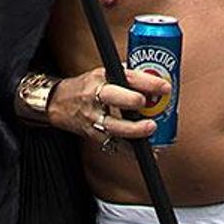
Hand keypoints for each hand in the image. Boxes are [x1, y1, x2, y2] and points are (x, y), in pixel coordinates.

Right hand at [47, 67, 169, 148]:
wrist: (59, 104)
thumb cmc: (85, 87)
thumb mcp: (103, 74)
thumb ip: (127, 76)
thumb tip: (157, 77)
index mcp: (101, 78)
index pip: (126, 76)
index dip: (146, 82)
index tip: (164, 87)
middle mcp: (95, 97)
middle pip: (113, 98)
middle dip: (131, 101)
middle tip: (147, 104)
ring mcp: (94, 118)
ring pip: (113, 126)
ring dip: (134, 130)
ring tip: (150, 129)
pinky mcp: (94, 135)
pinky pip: (114, 144)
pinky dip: (131, 150)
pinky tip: (146, 150)